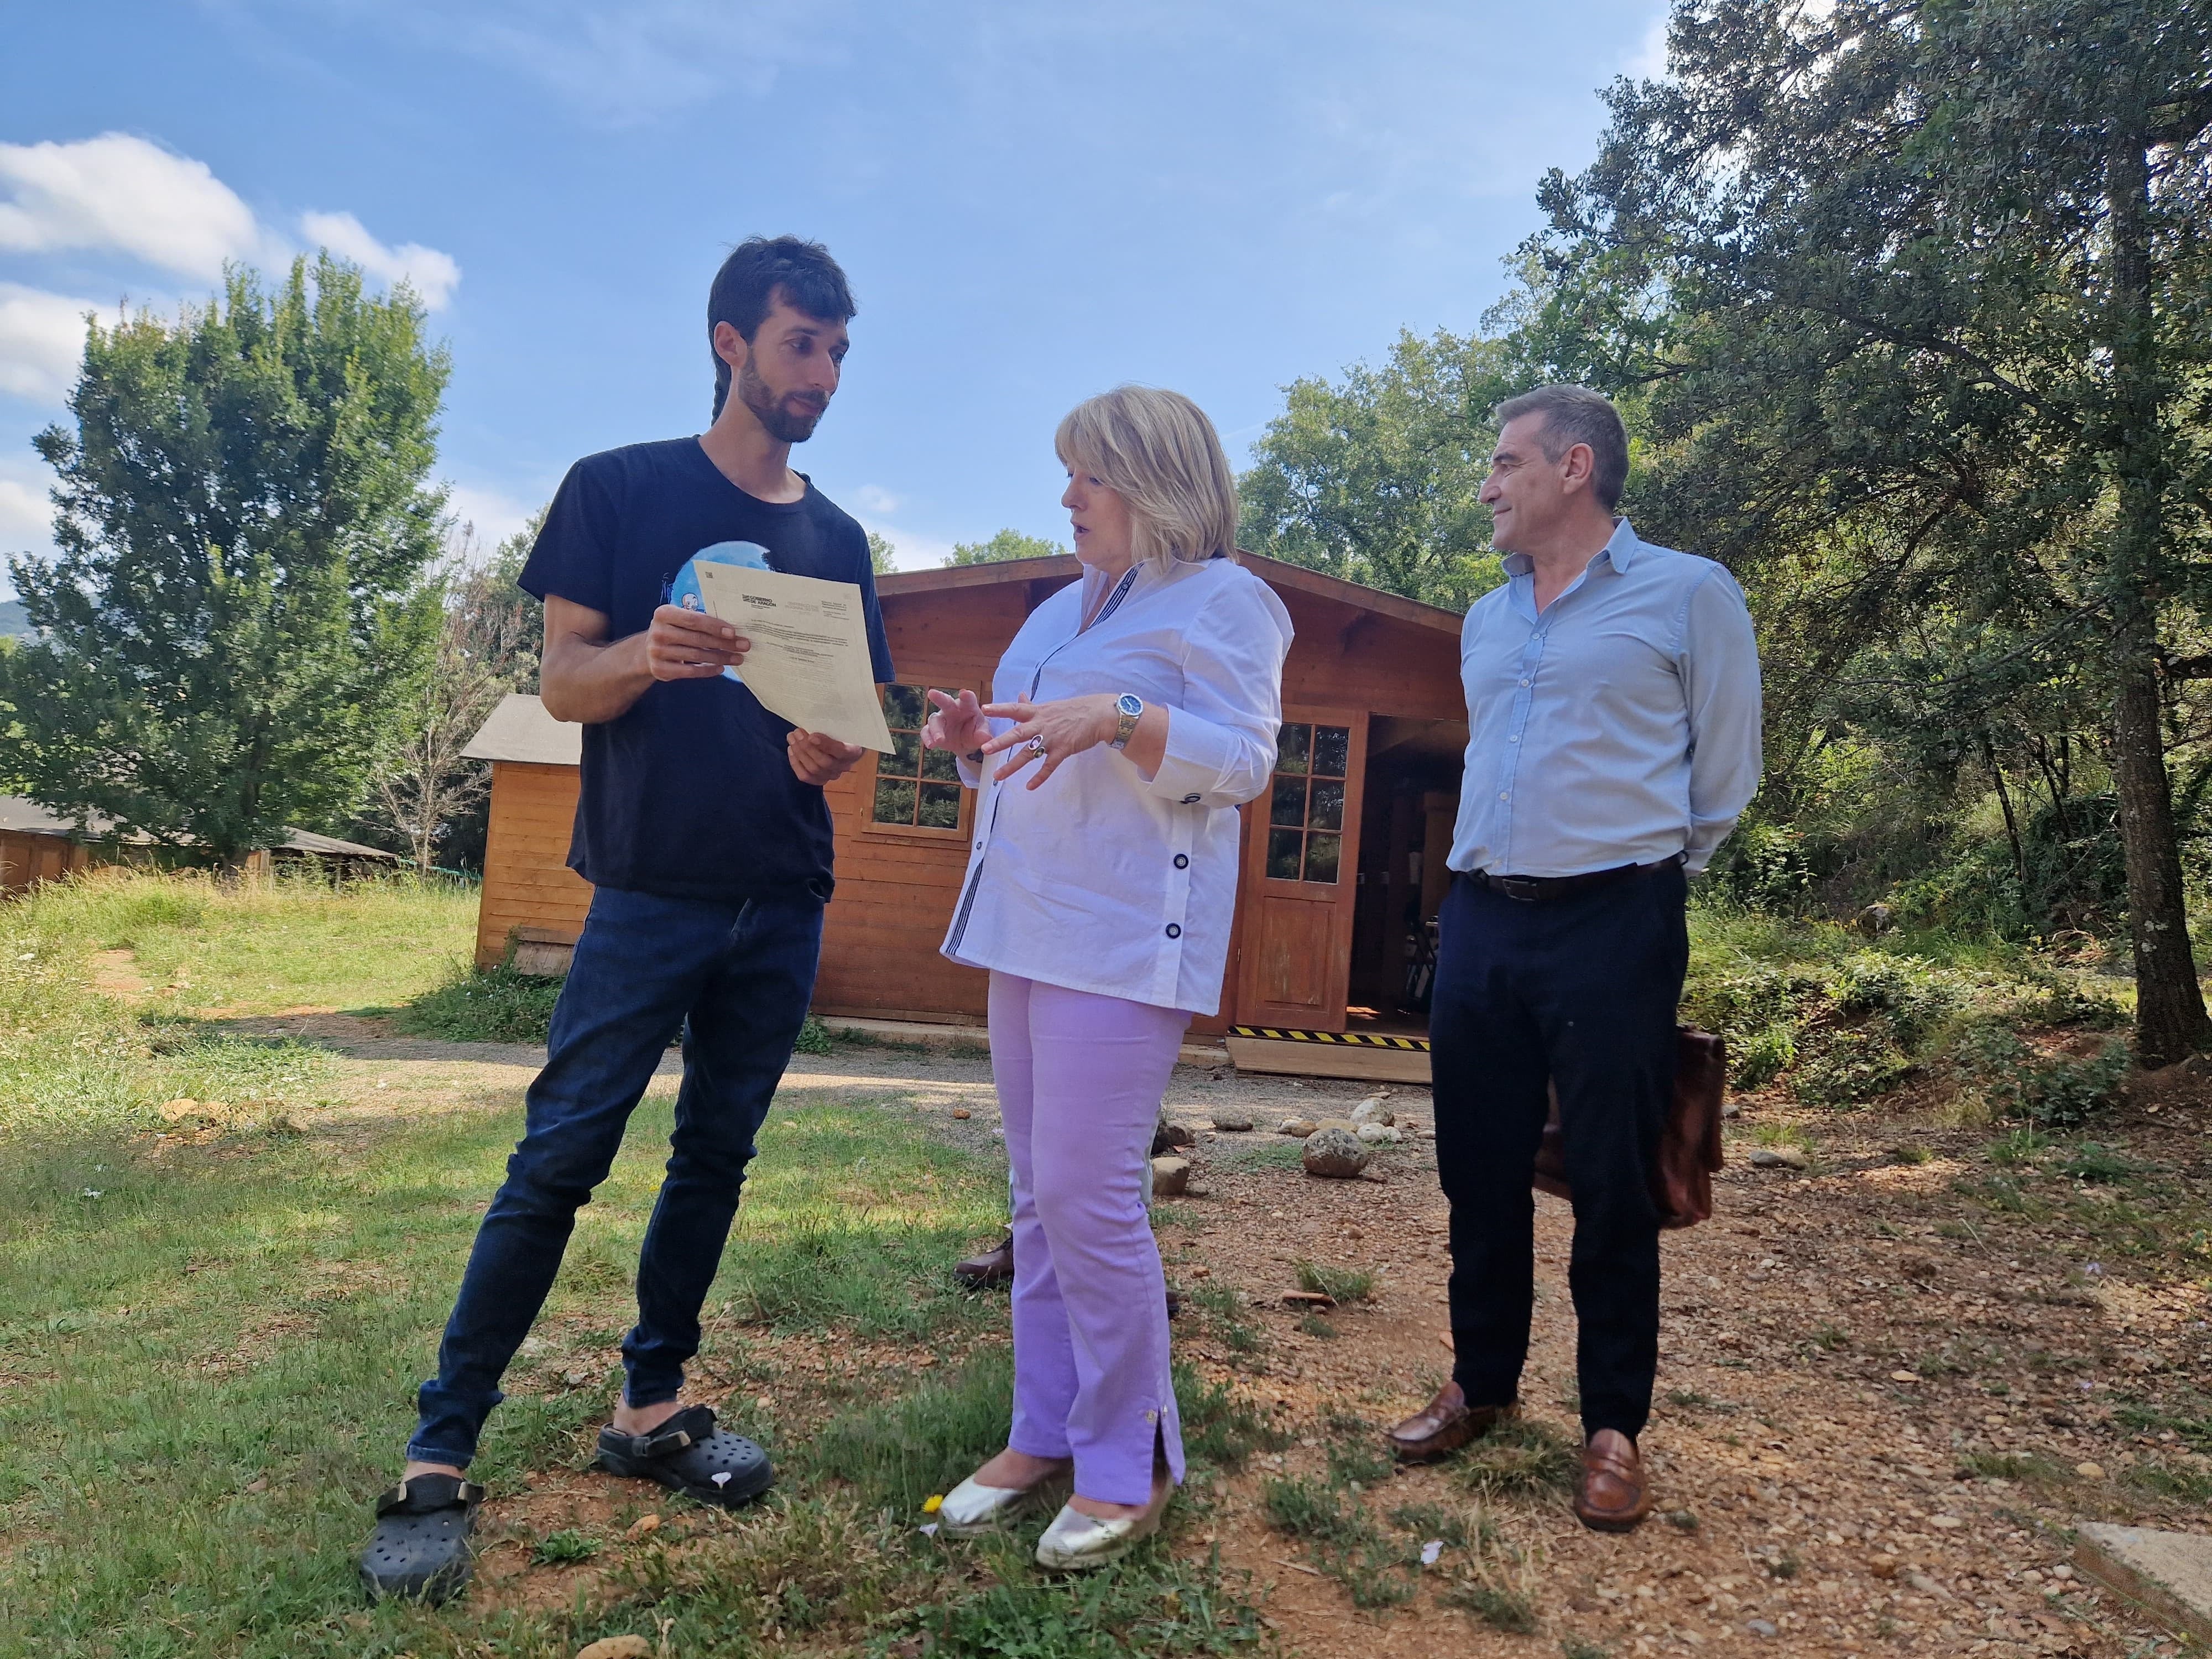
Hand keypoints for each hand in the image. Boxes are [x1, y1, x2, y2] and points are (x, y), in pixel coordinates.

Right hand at [645, 604, 748, 680]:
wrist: (646, 651)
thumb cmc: (672, 631)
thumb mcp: (678, 620)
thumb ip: (698, 621)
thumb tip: (731, 630)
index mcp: (664, 614)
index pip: (694, 620)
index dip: (715, 626)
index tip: (734, 632)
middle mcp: (659, 632)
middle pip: (698, 639)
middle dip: (724, 643)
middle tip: (743, 646)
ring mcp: (657, 652)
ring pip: (697, 656)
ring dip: (721, 658)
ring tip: (737, 658)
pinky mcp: (660, 670)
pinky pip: (691, 672)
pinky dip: (708, 670)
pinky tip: (720, 668)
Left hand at [787, 728, 864, 785]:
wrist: (845, 744)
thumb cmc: (842, 732)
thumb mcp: (842, 725)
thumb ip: (833, 724)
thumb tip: (815, 716)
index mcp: (854, 751)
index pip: (841, 751)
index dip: (825, 745)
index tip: (812, 735)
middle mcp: (844, 766)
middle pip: (824, 762)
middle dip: (807, 747)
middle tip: (797, 732)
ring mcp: (832, 775)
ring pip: (813, 769)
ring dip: (799, 753)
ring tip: (792, 738)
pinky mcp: (820, 779)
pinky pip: (806, 776)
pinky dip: (796, 764)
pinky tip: (792, 750)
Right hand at [922, 688, 990, 756]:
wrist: (966, 743)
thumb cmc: (976, 731)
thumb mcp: (982, 733)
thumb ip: (983, 734)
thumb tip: (985, 738)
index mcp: (968, 706)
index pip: (968, 699)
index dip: (966, 696)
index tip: (964, 693)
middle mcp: (952, 709)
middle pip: (945, 701)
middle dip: (939, 697)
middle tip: (931, 693)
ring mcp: (941, 719)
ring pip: (934, 719)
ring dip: (936, 729)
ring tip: (939, 740)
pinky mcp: (933, 730)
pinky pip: (926, 732)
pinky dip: (927, 738)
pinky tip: (930, 745)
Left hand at [978, 694, 1116, 789]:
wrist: (1099, 715)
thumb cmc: (1074, 709)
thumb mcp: (1050, 705)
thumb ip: (1031, 705)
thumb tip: (1019, 696)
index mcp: (1037, 713)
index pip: (1015, 709)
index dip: (1000, 708)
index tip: (984, 708)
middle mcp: (1041, 725)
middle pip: (1018, 734)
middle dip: (1001, 742)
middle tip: (984, 748)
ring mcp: (1052, 739)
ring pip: (1029, 754)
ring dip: (1012, 766)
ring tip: (998, 776)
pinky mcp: (1063, 750)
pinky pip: (1048, 766)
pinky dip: (1039, 777)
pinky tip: (1030, 787)